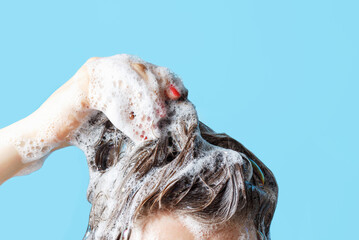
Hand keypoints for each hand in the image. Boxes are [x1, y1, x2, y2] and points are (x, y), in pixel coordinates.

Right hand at [0, 54, 186, 182]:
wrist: (46, 137)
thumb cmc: (85, 131)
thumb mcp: (120, 119)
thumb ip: (140, 115)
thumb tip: (166, 118)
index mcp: (117, 72)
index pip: (149, 68)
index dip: (167, 79)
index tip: (180, 95)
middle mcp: (105, 66)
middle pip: (141, 67)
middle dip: (157, 89)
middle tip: (164, 113)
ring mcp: (92, 73)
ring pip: (127, 76)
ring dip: (144, 99)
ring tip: (154, 119)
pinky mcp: (81, 86)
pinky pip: (109, 95)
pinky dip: (123, 113)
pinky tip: (133, 130)